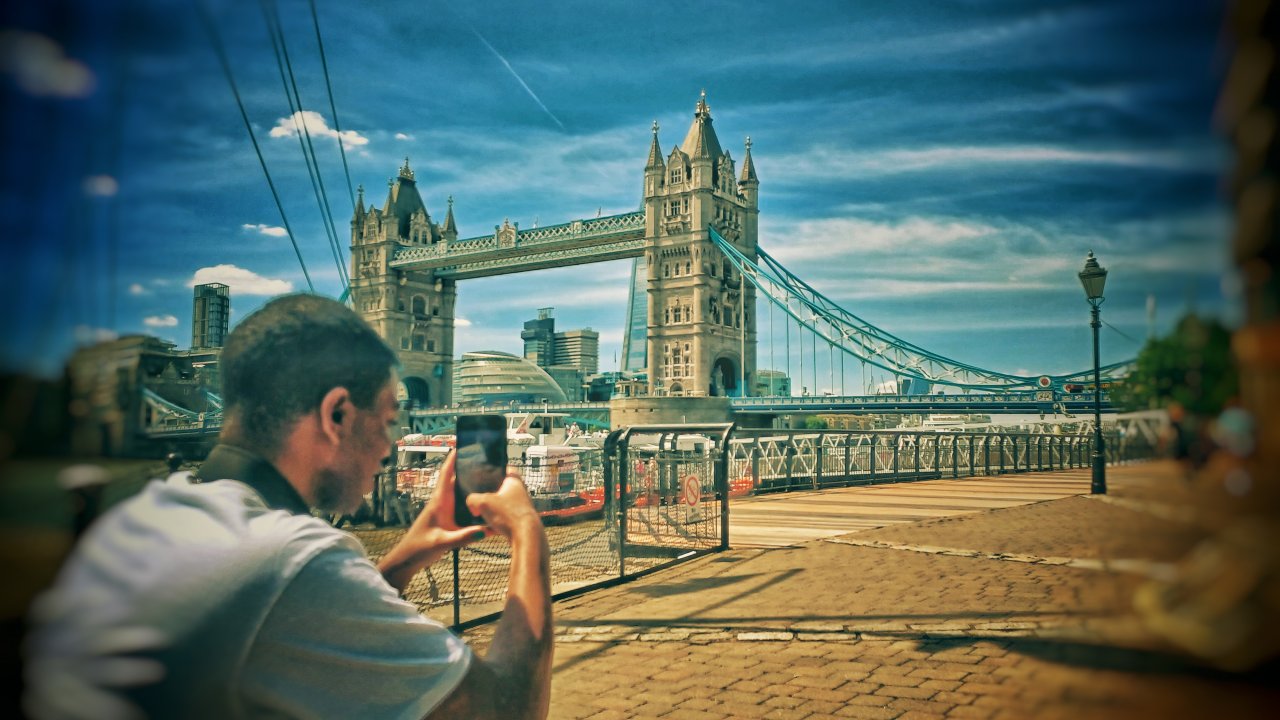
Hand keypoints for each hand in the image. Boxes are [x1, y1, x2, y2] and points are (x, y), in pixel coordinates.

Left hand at [379, 452, 483, 590]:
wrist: (406, 561)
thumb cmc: (419, 549)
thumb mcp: (443, 543)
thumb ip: (464, 536)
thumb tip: (486, 529)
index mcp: (438, 502)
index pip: (446, 475)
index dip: (453, 459)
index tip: (463, 445)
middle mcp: (441, 503)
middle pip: (455, 480)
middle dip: (467, 469)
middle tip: (485, 460)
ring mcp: (443, 512)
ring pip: (458, 493)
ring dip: (469, 485)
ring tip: (488, 479)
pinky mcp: (445, 521)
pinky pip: (460, 506)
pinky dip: (470, 502)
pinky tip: (482, 505)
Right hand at [466, 473, 540, 539]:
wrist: (525, 537)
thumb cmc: (509, 515)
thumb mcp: (483, 502)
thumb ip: (472, 499)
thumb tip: (471, 504)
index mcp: (514, 482)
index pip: (505, 468)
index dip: (495, 470)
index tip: (485, 474)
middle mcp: (520, 493)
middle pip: (501, 489)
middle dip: (489, 494)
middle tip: (478, 498)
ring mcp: (521, 507)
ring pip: (502, 505)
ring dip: (491, 510)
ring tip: (479, 514)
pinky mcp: (520, 521)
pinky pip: (504, 519)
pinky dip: (495, 522)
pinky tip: (486, 528)